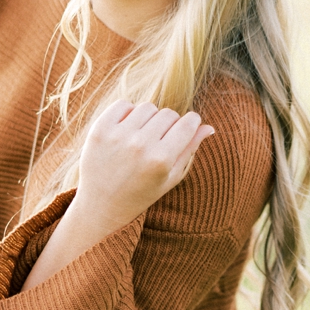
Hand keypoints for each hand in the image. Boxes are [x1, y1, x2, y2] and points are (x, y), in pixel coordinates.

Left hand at [75, 100, 215, 234]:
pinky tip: (127, 130)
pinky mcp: (100, 129)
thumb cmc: (142, 193)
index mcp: (161, 159)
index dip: (192, 122)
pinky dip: (128, 113)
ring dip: (149, 118)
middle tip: (161, 140)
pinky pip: (124, 104)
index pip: (188, 123)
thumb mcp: (171, 177)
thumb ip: (190, 150)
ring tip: (143, 136)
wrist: (101, 205)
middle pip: (169, 113)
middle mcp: (140, 145)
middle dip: (170, 123)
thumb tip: (208, 127)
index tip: (188, 127)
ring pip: (148, 107)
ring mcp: (118, 135)